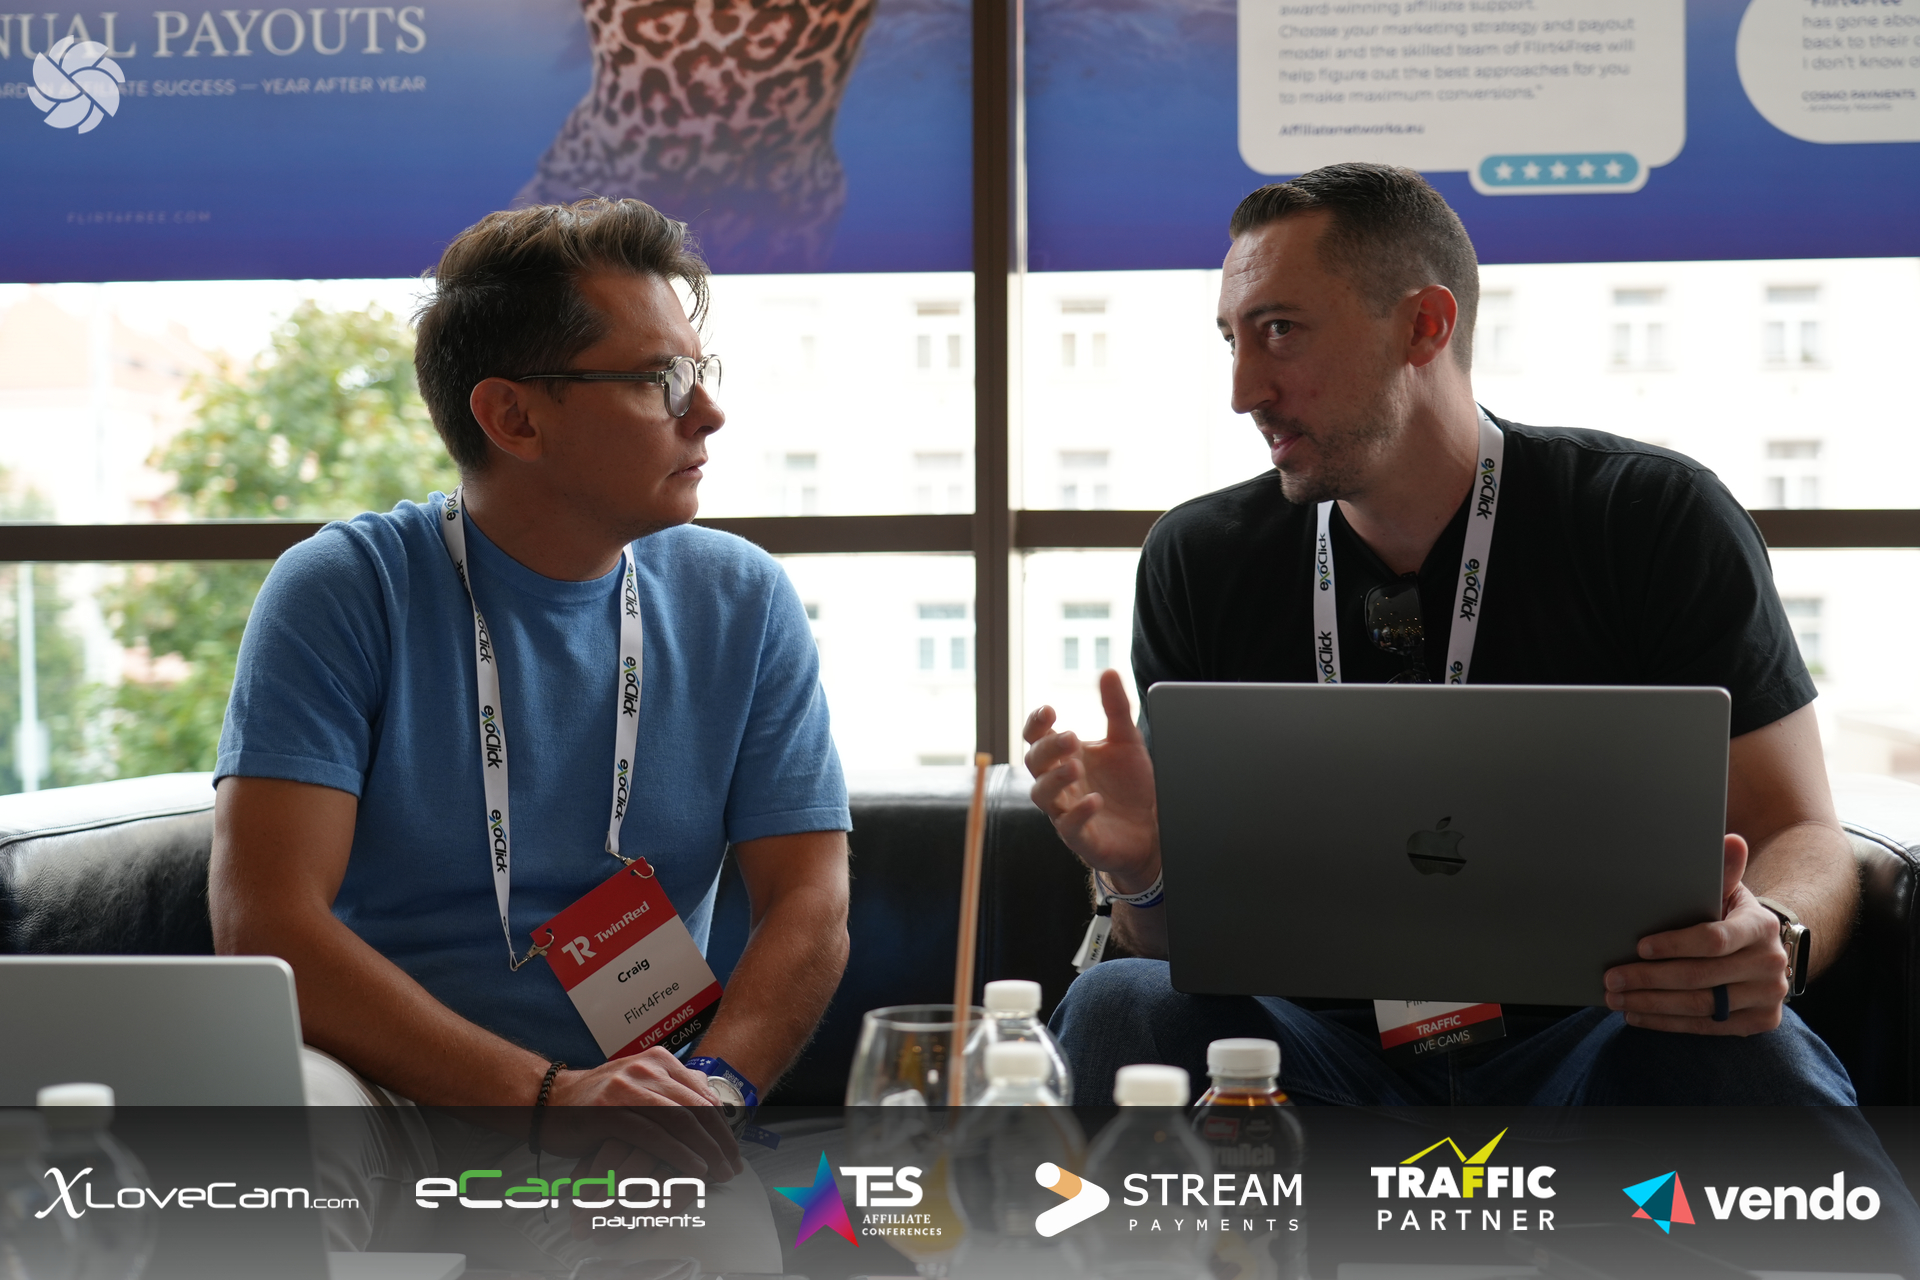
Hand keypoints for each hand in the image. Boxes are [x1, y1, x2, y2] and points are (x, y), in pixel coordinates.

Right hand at [541, 1047, 742, 1179]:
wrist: (546, 1101)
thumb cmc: (595, 1100)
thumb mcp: (638, 1085)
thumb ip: (671, 1089)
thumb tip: (710, 1096)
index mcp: (659, 1060)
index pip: (703, 1094)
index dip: (724, 1124)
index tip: (733, 1149)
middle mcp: (647, 1069)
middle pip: (698, 1108)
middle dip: (720, 1141)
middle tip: (732, 1167)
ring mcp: (628, 1088)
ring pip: (682, 1121)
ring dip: (706, 1150)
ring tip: (719, 1172)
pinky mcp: (611, 1111)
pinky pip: (654, 1136)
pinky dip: (679, 1154)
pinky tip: (694, 1169)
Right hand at [1023, 669, 1160, 890]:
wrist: (1152, 828)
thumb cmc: (1130, 784)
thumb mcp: (1127, 741)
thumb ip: (1115, 708)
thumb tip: (1107, 671)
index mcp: (1065, 757)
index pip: (1036, 738)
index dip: (1036, 724)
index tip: (1050, 711)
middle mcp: (1060, 783)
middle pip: (1034, 764)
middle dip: (1049, 749)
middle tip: (1072, 738)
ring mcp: (1066, 811)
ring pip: (1042, 796)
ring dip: (1056, 780)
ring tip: (1076, 767)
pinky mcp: (1082, 838)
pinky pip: (1069, 827)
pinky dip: (1078, 813)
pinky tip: (1095, 800)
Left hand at [1602, 835, 1790, 1034]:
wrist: (1764, 949)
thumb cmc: (1731, 915)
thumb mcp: (1728, 892)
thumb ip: (1723, 871)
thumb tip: (1730, 839)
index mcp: (1761, 927)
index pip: (1713, 940)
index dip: (1674, 945)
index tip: (1638, 946)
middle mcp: (1771, 965)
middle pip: (1699, 977)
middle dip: (1648, 978)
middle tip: (1611, 978)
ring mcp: (1768, 997)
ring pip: (1699, 1005)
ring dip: (1651, 1004)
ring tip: (1615, 999)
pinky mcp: (1760, 1022)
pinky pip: (1706, 1027)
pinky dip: (1667, 1023)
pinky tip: (1637, 1015)